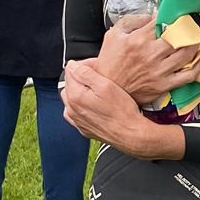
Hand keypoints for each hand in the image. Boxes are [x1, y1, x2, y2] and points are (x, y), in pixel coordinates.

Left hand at [62, 59, 185, 159]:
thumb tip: (72, 66)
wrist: (130, 134)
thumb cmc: (122, 111)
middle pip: (69, 85)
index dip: (82, 66)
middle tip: (97, 78)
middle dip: (79, 79)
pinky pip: (76, 113)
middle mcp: (72, 110)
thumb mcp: (106, 85)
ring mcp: (77, 120)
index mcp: (75, 96)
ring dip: (79, 92)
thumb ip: (85, 73)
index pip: (69, 72)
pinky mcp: (83, 128)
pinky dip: (81, 106)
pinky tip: (93, 105)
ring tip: (96, 92)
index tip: (93, 67)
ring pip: (71, 99)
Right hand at [95, 20, 199, 105]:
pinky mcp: (164, 84)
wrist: (107, 90)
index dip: (170, 16)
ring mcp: (159, 70)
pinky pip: (188, 75)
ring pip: (187, 53)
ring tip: (198, 38)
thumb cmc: (109, 65)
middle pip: (179, 36)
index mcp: (138, 40)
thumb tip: (149, 16)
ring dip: (196, 43)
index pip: (161, 22)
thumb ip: (130, 21)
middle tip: (193, 24)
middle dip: (188, 28)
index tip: (175, 14)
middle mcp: (151, 54)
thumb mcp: (113, 36)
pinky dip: (199, 65)